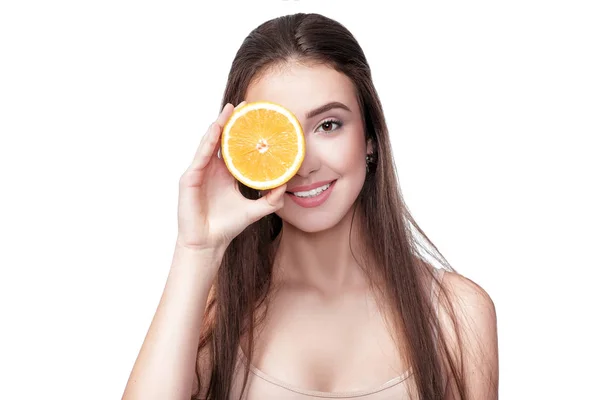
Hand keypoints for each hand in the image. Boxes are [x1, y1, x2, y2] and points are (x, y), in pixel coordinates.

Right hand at [176, 101, 286, 250]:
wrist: (208, 243)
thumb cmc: (226, 226)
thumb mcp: (254, 210)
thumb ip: (270, 200)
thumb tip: (286, 187)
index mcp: (225, 173)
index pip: (233, 146)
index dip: (242, 131)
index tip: (254, 116)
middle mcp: (211, 168)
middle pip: (220, 139)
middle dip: (230, 121)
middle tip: (243, 104)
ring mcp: (199, 172)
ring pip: (208, 143)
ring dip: (218, 125)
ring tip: (228, 110)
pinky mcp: (189, 179)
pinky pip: (200, 157)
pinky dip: (207, 143)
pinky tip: (215, 131)